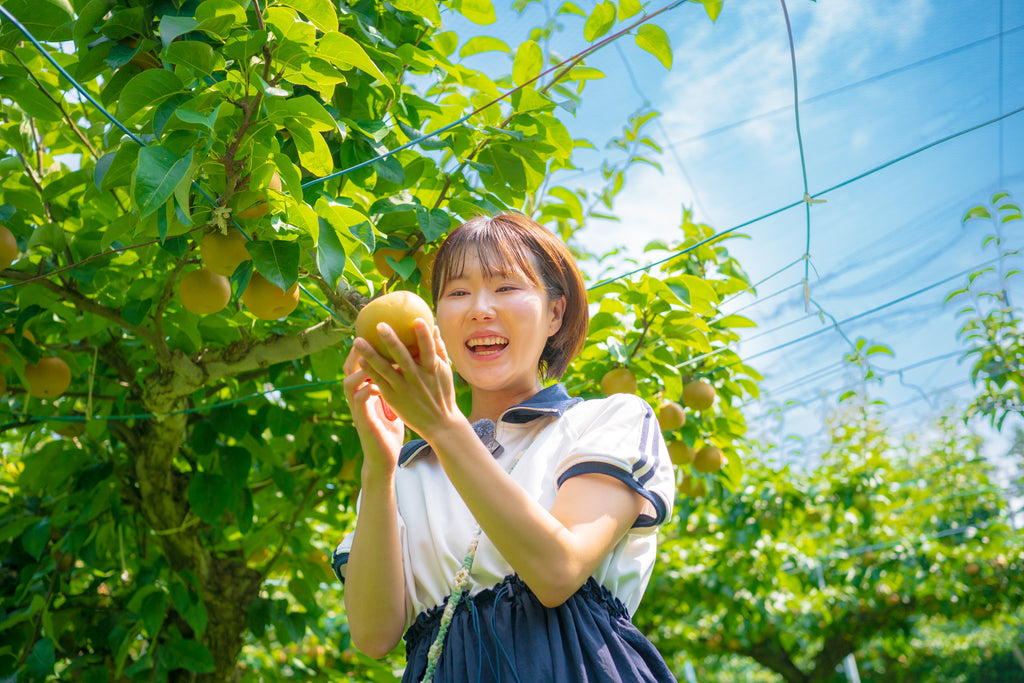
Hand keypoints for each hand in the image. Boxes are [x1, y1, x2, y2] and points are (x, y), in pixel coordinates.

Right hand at [342, 344, 405, 471]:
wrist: (384, 457)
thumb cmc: (390, 430)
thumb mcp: (392, 404)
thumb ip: (395, 387)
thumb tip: (410, 368)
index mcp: (366, 391)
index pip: (360, 365)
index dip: (366, 349)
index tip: (377, 334)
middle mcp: (358, 397)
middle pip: (350, 369)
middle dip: (358, 353)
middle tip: (369, 339)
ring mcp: (358, 409)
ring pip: (349, 383)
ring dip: (359, 370)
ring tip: (369, 360)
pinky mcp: (362, 421)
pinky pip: (359, 400)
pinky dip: (367, 390)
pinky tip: (376, 385)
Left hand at [352, 318, 459, 440]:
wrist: (439, 424)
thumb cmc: (443, 393)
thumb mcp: (446, 371)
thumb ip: (439, 348)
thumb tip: (433, 326)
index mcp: (432, 369)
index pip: (429, 349)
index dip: (423, 335)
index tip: (417, 319)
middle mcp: (417, 378)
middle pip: (403, 357)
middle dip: (391, 341)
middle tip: (379, 325)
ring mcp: (404, 388)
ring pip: (385, 369)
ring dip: (370, 354)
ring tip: (357, 340)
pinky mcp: (393, 398)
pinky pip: (379, 382)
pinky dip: (370, 371)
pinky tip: (360, 360)